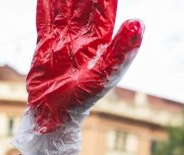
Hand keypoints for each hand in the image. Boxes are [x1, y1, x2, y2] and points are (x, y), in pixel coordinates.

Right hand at [13, 0, 143, 154]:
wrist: (55, 114)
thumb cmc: (82, 99)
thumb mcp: (104, 74)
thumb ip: (121, 49)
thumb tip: (139, 23)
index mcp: (100, 42)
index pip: (104, 10)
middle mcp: (82, 37)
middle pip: (84, 4)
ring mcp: (63, 39)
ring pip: (64, 7)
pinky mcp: (45, 44)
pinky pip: (44, 19)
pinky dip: (44, 5)